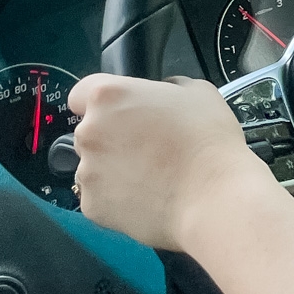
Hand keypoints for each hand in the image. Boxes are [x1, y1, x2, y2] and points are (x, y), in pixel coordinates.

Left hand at [69, 73, 267, 250]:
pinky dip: (118, 196)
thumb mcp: (196, 90)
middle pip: (90, 130)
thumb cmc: (206, 140)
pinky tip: (149, 195)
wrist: (212, 196)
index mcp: (109, 97)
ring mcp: (87, 172)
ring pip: (94, 165)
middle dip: (112, 136)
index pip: (81, 93)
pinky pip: (100, 196)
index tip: (122, 111)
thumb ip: (167, 87)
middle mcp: (89, 132)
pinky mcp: (92, 206)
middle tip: (148, 144)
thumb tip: (162, 94)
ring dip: (115, 167)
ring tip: (153, 174)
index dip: (103, 102)